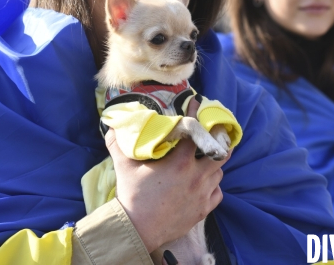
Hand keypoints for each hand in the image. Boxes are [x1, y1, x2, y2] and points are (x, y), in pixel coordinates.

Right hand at [105, 99, 227, 252]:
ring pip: (219, 173)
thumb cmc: (132, 196)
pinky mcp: (204, 209)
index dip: (198, 116)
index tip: (199, 104)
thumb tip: (113, 124)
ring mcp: (202, 194)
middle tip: (211, 137)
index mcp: (180, 163)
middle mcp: (196, 176)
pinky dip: (213, 187)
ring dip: (213, 165)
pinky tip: (203, 185)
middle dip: (217, 143)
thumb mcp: (124, 166)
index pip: (196, 132)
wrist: (137, 229)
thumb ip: (119, 143)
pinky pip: (218, 193)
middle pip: (220, 153)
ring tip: (203, 162)